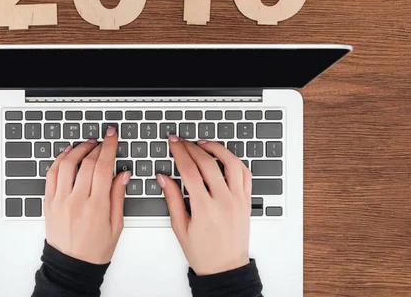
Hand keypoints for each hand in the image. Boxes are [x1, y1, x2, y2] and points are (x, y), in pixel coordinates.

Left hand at [44, 127, 129, 263]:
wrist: (71, 266)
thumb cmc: (95, 250)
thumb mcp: (116, 225)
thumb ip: (118, 196)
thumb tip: (123, 174)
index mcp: (97, 206)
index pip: (104, 167)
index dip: (109, 147)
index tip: (111, 136)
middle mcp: (77, 201)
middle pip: (87, 162)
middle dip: (97, 146)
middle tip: (103, 139)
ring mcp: (60, 200)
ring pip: (67, 164)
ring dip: (78, 149)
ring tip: (87, 143)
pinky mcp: (49, 202)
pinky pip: (51, 174)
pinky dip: (59, 159)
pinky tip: (67, 153)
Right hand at [157, 135, 251, 274]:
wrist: (226, 268)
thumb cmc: (203, 253)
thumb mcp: (180, 227)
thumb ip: (172, 199)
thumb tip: (163, 177)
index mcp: (204, 208)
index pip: (189, 171)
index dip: (179, 152)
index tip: (173, 143)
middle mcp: (224, 201)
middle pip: (207, 163)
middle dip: (192, 147)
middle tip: (182, 141)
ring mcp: (238, 200)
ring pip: (231, 163)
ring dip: (216, 148)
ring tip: (203, 143)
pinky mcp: (247, 201)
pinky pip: (245, 174)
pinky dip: (235, 161)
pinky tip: (224, 157)